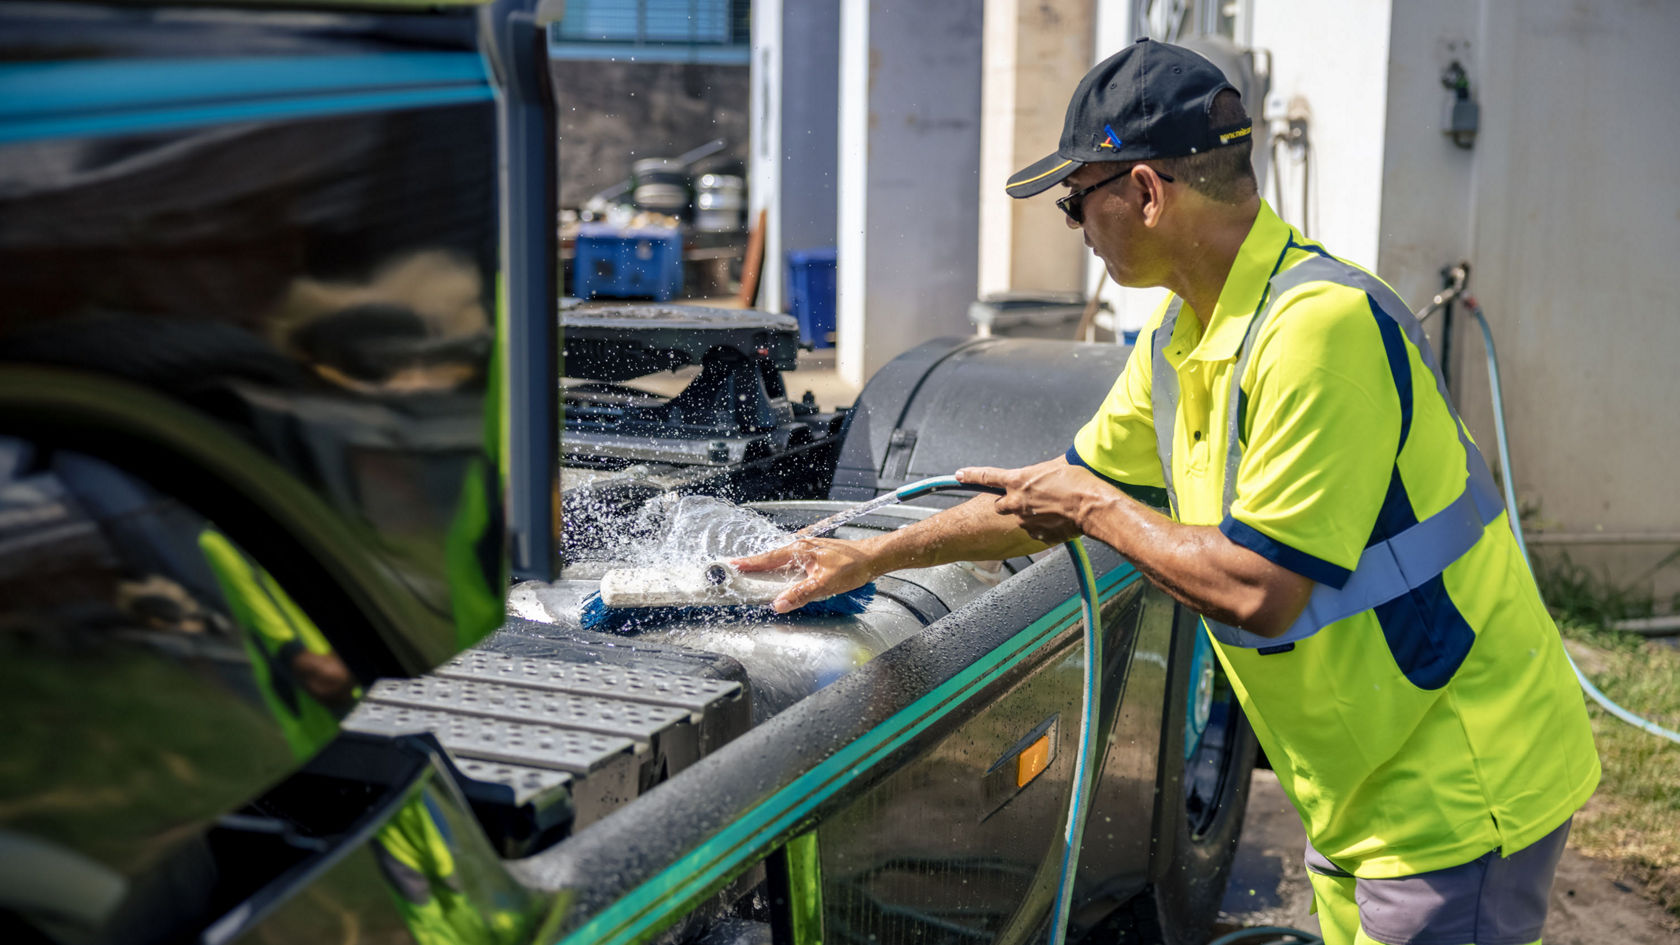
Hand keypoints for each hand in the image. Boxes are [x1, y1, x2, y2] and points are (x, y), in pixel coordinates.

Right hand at [731, 537, 877, 613]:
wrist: (873, 558)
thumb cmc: (853, 566)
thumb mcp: (825, 584)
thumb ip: (800, 594)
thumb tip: (779, 603)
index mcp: (799, 550)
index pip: (768, 559)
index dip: (749, 564)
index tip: (732, 565)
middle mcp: (802, 547)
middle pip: (773, 558)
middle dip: (755, 565)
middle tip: (739, 572)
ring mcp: (809, 550)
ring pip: (783, 560)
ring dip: (770, 568)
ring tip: (756, 576)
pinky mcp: (817, 555)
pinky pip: (794, 562)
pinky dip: (784, 569)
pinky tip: (785, 576)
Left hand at [956, 460, 1102, 543]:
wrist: (1092, 506)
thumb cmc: (1078, 483)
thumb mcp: (1055, 468)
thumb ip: (1040, 474)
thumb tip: (1041, 474)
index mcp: (1018, 481)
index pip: (987, 477)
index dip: (971, 475)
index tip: (959, 474)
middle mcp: (1016, 501)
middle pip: (999, 505)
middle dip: (1008, 503)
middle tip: (1025, 501)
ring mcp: (1024, 520)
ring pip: (1018, 519)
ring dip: (1028, 515)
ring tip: (1051, 510)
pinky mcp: (1036, 534)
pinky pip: (1034, 531)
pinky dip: (1042, 527)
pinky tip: (1057, 522)